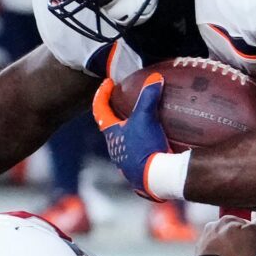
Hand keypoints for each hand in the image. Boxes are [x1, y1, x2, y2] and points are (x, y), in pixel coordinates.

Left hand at [92, 74, 172, 200]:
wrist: (156, 177)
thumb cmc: (145, 147)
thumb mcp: (146, 118)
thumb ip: (148, 97)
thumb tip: (155, 78)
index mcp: (111, 134)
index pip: (99, 110)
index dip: (101, 95)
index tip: (108, 84)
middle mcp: (115, 149)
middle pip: (111, 127)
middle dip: (117, 114)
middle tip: (125, 102)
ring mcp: (125, 162)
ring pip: (124, 142)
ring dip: (130, 131)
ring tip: (143, 122)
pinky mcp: (138, 171)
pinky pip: (137, 154)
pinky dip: (142, 145)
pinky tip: (154, 142)